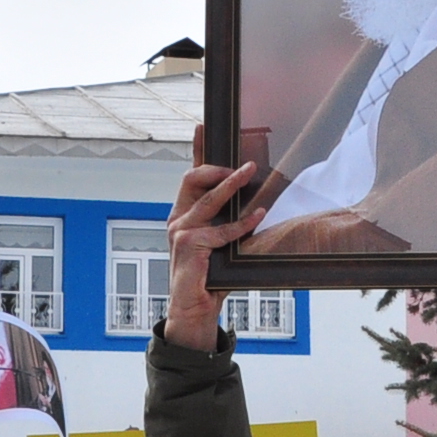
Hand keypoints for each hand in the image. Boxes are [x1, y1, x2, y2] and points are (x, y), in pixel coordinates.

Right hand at [162, 161, 264, 351]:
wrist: (195, 308)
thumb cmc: (209, 277)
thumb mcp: (218, 244)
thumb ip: (226, 223)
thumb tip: (255, 203)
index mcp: (183, 214)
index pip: (190, 176)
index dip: (196, 150)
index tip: (203, 127)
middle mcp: (178, 219)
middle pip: (193, 179)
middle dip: (218, 167)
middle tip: (245, 165)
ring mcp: (181, 231)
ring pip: (208, 198)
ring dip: (232, 184)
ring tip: (251, 172)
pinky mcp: (189, 245)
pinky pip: (222, 229)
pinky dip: (242, 222)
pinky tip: (258, 215)